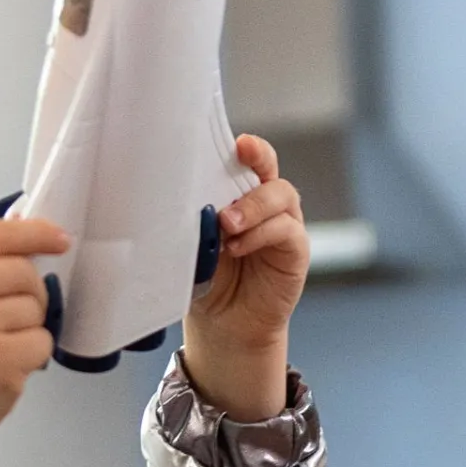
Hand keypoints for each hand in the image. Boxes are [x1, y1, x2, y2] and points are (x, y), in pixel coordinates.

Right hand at [0, 217, 67, 466]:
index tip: (61, 240)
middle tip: (10, 320)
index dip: (37, 233)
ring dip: (28, 329)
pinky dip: (32, 357)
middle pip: (24, 272)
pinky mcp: (1, 361)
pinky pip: (42, 343)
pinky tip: (3, 369)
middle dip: (31, 294)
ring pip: (37, 309)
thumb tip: (34, 247)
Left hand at [183, 135, 306, 418]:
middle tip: (235, 170)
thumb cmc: (204, 276)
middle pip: (268, 167)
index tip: (238, 142)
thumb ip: (191, 221)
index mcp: (236, 192)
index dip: (247, 147)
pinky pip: (286, 231)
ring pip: (280, 196)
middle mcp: (263, 202)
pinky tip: (238, 248)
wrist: (224, 324)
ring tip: (227, 225)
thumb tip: (170, 204)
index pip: (245, 158)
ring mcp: (283, 224)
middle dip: (255, 160)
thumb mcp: (190, 243)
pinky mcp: (295, 250)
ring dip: (253, 207)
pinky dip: (261, 235)